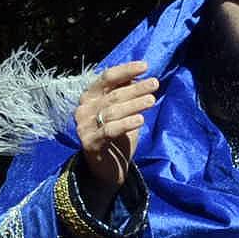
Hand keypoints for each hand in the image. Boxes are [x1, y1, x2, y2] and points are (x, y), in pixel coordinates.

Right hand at [73, 61, 157, 205]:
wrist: (107, 170)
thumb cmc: (117, 137)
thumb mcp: (124, 112)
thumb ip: (127, 95)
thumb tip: (140, 76)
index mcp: (90, 97)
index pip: (107, 78)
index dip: (126, 70)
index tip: (145, 66)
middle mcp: (84, 109)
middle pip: (112, 94)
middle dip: (135, 88)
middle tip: (154, 84)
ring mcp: (84, 126)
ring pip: (112, 111)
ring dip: (134, 104)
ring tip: (152, 100)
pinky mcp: (89, 142)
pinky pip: (109, 130)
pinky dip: (126, 124)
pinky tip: (140, 120)